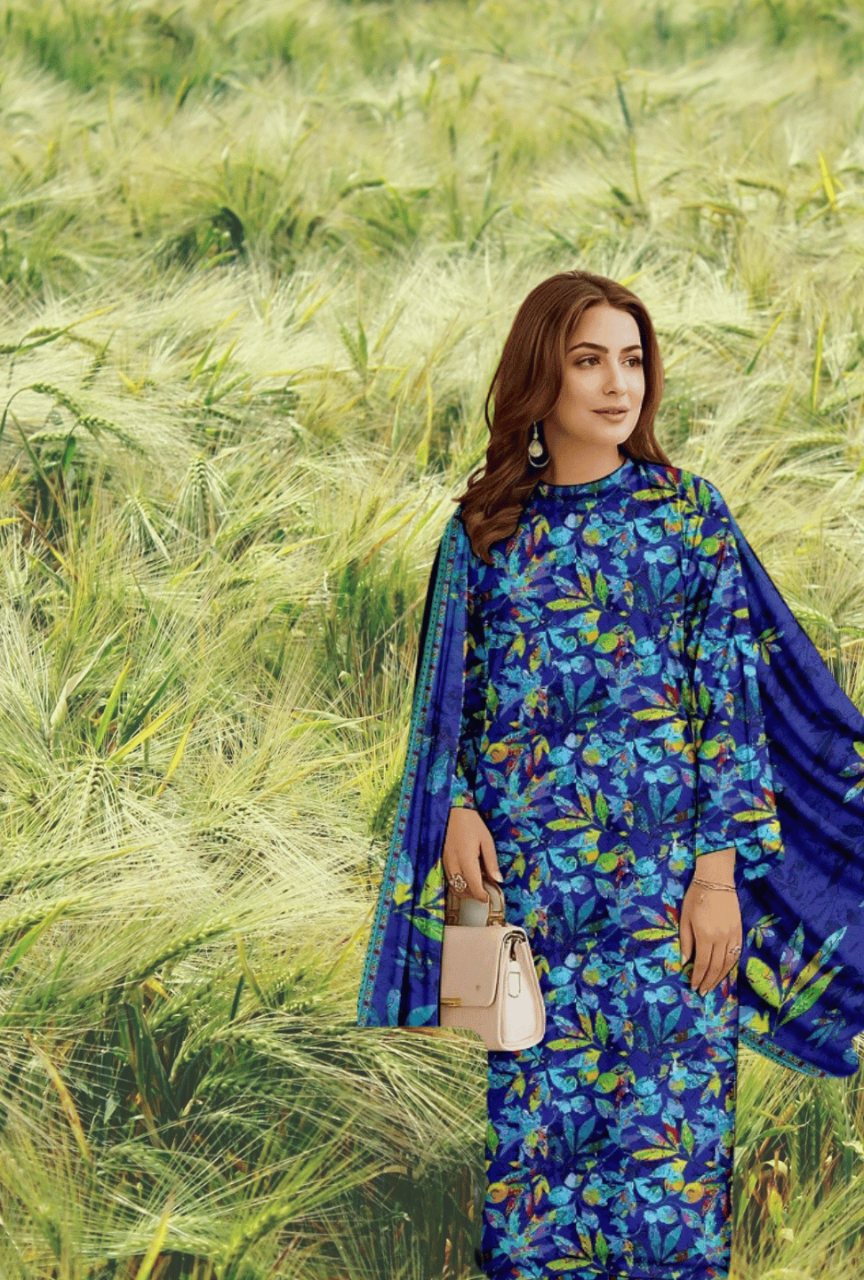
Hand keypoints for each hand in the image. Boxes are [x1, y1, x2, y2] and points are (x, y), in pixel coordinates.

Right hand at [443, 806, 501, 901]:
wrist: (454, 811)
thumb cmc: (472, 824)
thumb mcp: (487, 841)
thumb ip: (491, 862)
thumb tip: (498, 880)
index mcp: (466, 859)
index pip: (473, 886)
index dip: (481, 895)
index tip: (487, 898)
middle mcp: (453, 864)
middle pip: (462, 889)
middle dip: (473, 894)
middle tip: (484, 891)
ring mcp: (445, 862)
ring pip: (454, 885)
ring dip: (465, 890)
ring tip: (476, 885)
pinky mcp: (442, 859)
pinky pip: (449, 878)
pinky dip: (457, 883)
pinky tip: (466, 877)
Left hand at [679, 848, 741, 995]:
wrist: (716, 880)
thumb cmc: (696, 897)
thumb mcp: (685, 918)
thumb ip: (686, 941)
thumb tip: (685, 962)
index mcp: (706, 935)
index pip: (703, 963)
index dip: (699, 977)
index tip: (694, 987)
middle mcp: (721, 938)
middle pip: (717, 966)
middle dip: (709, 981)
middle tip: (703, 992)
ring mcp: (733, 934)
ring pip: (729, 962)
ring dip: (721, 977)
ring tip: (713, 986)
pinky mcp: (740, 930)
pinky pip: (737, 953)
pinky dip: (731, 965)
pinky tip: (726, 971)